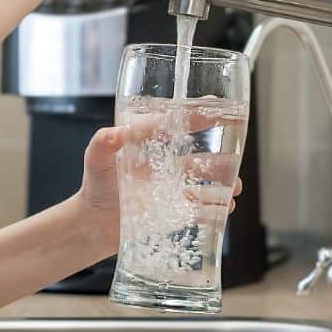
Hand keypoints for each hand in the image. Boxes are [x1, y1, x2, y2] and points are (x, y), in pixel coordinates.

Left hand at [75, 127, 242, 256]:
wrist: (95, 223)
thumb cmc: (96, 186)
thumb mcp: (95, 161)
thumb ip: (102, 144)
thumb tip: (114, 133)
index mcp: (152, 145)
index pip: (178, 125)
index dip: (197, 115)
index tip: (214, 107)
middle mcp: (169, 164)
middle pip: (203, 156)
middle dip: (224, 155)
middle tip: (236, 154)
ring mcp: (176, 189)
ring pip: (209, 183)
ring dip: (226, 183)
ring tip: (234, 187)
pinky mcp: (178, 212)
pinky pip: (204, 210)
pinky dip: (217, 209)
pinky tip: (224, 209)